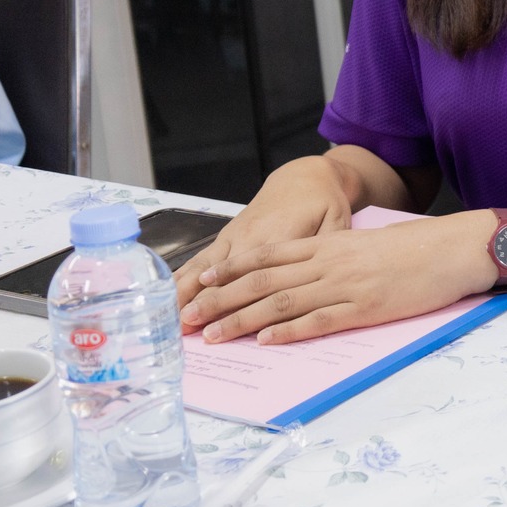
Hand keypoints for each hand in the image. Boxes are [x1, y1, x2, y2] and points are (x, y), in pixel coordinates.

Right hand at [174, 155, 355, 308]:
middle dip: (203, 304)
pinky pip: (201, 258)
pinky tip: (170, 297)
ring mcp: (234, 236)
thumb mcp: (336, 221)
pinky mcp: (226, 236)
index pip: (254, 277)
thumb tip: (327, 275)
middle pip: (223, 277)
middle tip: (183, 330)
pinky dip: (183, 278)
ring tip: (170, 318)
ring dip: (185, 293)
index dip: (236, 302)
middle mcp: (250, 237)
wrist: (303, 176)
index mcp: (279, 236)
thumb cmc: (324, 202)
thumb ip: (328, 250)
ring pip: (205, 267)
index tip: (221, 325)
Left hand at [179, 210, 494, 344]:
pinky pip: (319, 321)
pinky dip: (289, 331)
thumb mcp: (366, 243)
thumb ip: (334, 255)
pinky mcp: (366, 308)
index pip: (267, 255)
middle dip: (221, 299)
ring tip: (214, 334)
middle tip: (188, 317)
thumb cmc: (416, 247)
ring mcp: (346, 286)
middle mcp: (330, 262)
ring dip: (242, 319)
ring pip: (282, 302)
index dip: (230, 270)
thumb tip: (306, 275)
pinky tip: (266, 340)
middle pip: (263, 281)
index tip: (200, 282)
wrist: (455, 248)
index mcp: (330, 244)